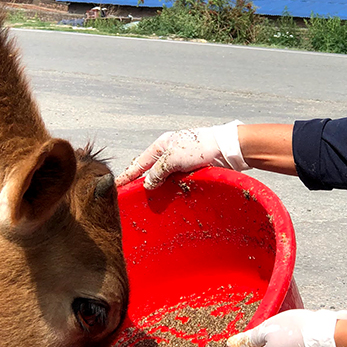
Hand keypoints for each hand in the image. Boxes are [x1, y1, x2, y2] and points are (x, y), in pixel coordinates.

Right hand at [115, 121, 248, 188]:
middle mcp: (170, 152)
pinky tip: (167, 197)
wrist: (228, 149)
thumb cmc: (201, 147)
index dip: (128, 175)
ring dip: (158, 188)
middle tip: (131, 196)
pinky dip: (170, 188)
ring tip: (148, 201)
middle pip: (151, 170)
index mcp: (162, 145)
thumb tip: (147, 184)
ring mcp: (181, 161)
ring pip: (164, 177)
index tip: (117, 185)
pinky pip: (176, 181)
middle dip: (142, 183)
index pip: (139, 163)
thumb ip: (157, 172)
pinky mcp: (192, 170)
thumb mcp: (173, 159)